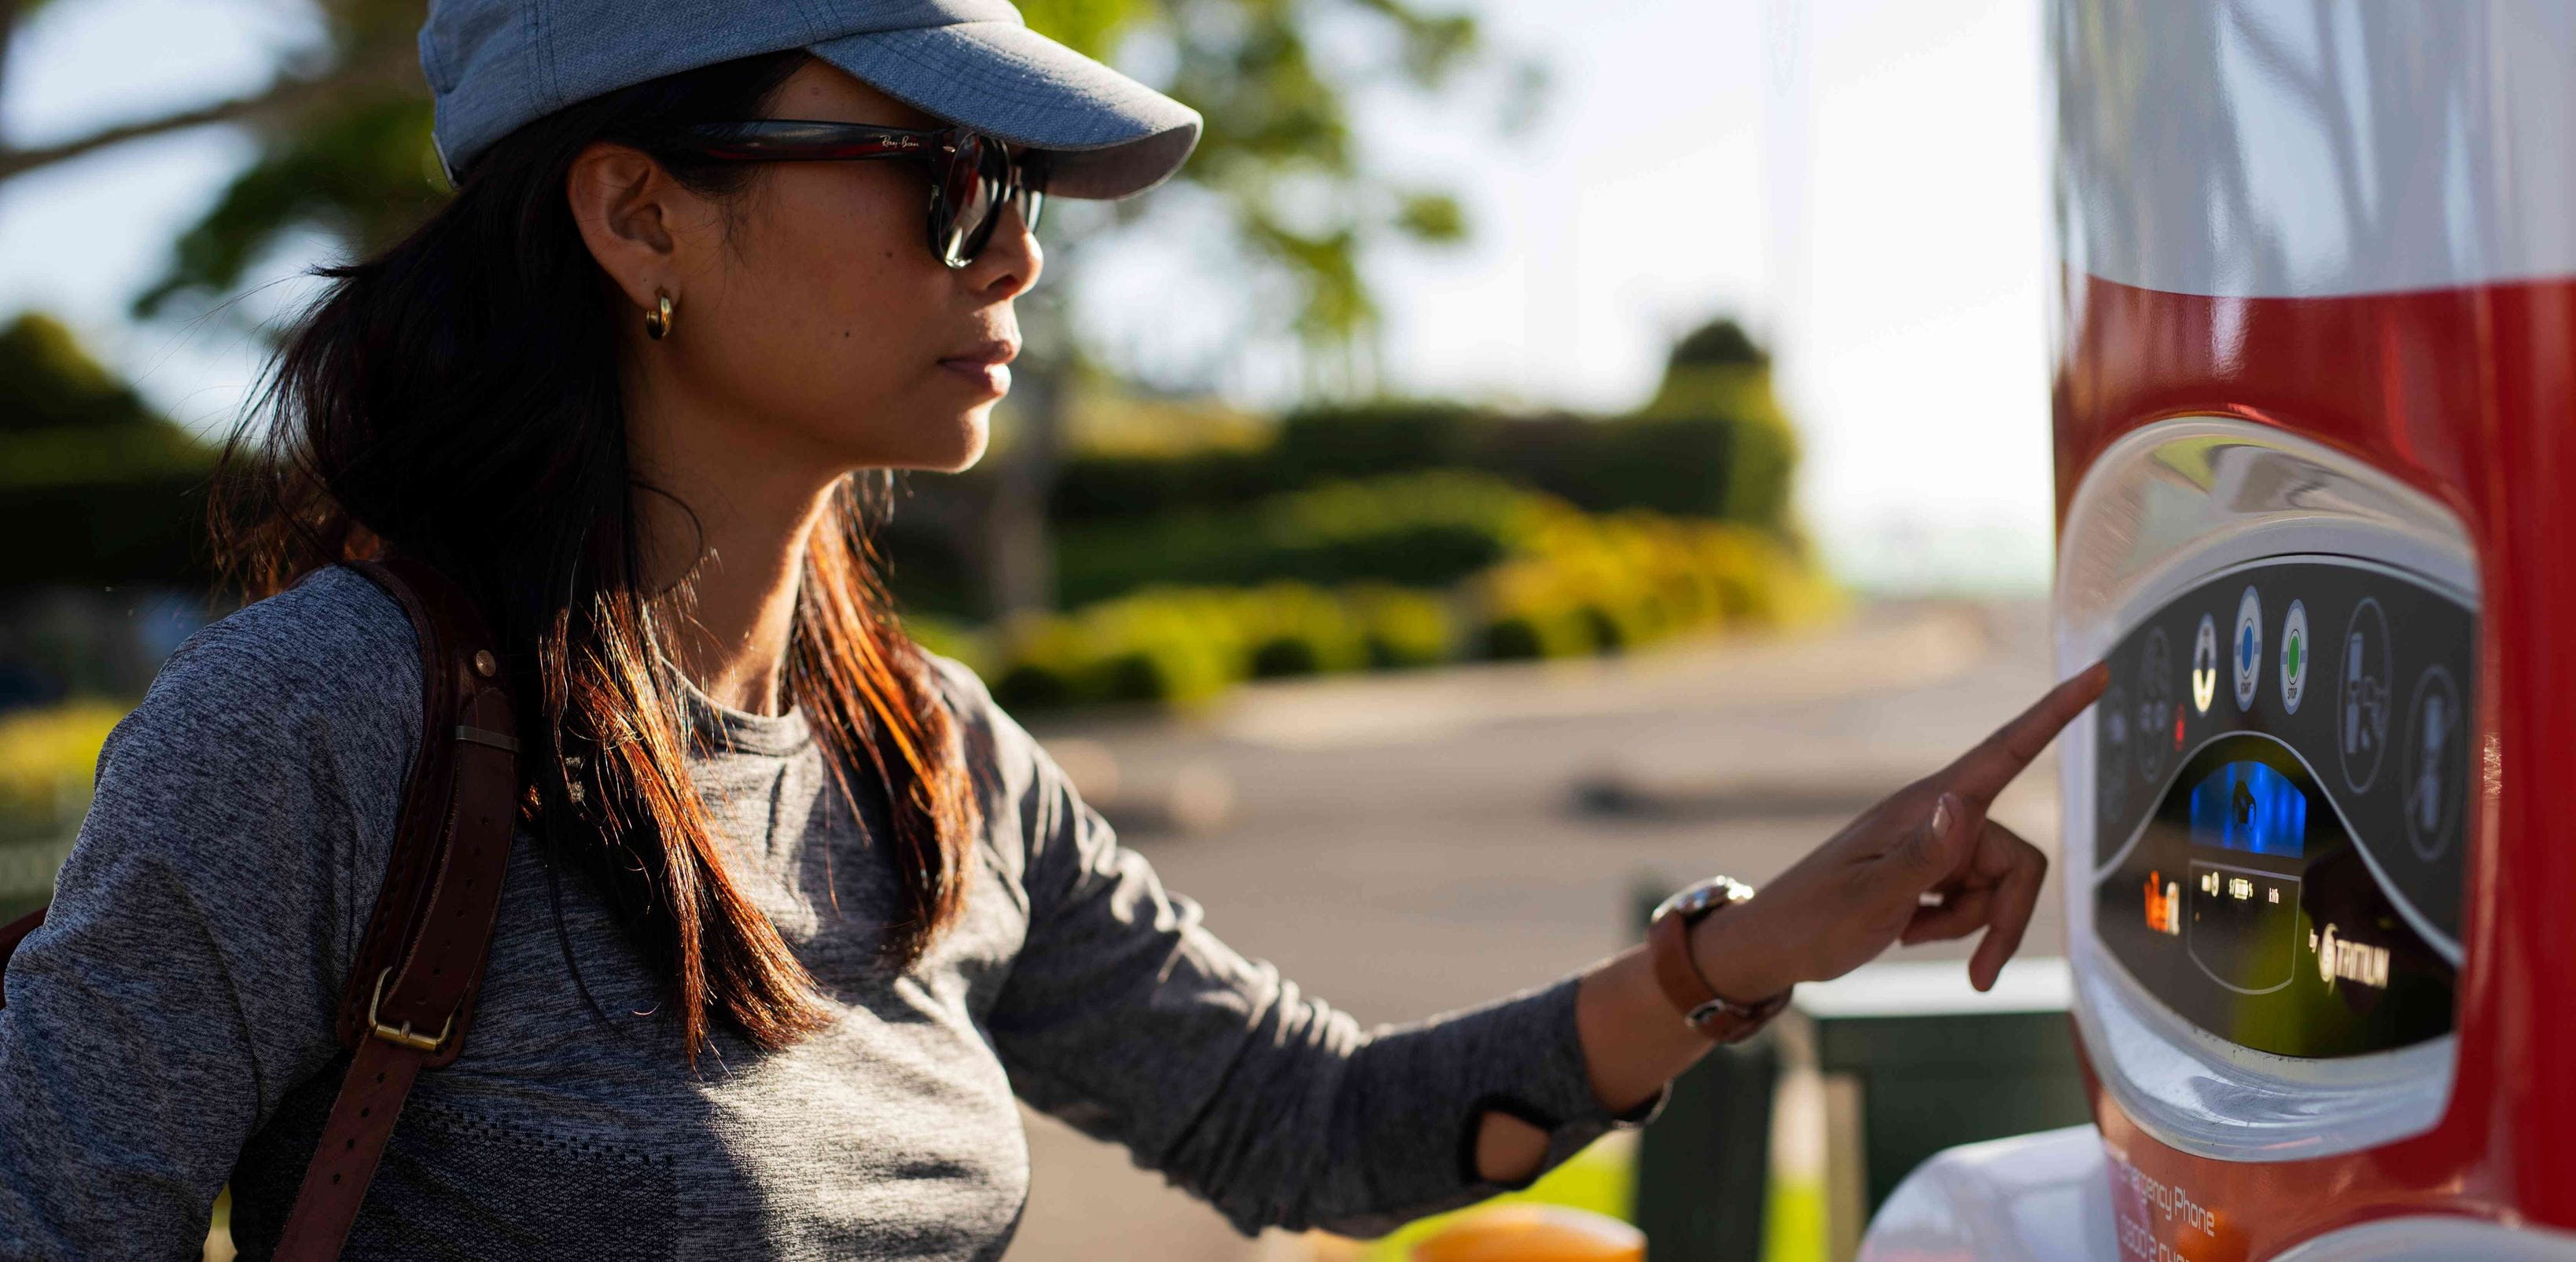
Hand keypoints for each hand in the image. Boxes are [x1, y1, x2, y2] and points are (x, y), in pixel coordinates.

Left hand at [1690, 661, 2111, 996]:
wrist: (1773, 950)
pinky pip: (1976, 902)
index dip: (2056, 712)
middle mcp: (1940, 817)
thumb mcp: (1869, 897)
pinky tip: (1907, 930)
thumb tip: (1961, 804)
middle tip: (1978, 971)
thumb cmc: (1812, 921)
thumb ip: (1923, 855)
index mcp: (1928, 804)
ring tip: (1910, 932)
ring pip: (2000, 887)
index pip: (2005, 750)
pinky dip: (1954, 927)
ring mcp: (1936, 845)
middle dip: (2004, 918)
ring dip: (1969, 925)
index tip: (2098, 673)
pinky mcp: (1931, 871)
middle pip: (2019, 861)